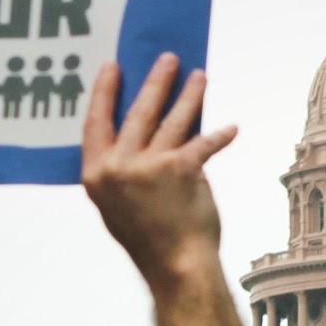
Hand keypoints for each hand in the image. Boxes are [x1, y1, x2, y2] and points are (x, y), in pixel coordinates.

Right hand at [81, 54, 237, 294]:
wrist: (176, 266)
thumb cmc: (149, 237)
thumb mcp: (116, 205)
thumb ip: (120, 170)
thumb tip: (143, 128)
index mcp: (95, 175)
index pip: (95, 121)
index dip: (104, 92)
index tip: (112, 67)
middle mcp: (118, 167)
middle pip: (138, 112)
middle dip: (155, 82)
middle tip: (168, 59)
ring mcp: (148, 166)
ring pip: (173, 119)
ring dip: (190, 95)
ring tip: (200, 77)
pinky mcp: (180, 169)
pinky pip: (203, 143)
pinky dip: (219, 136)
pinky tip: (231, 129)